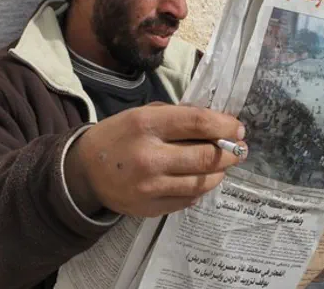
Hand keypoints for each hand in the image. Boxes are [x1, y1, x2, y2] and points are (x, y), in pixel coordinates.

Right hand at [65, 104, 246, 217]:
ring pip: (203, 182)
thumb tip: (218, 123)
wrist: (84, 173)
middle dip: (231, 152)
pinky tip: (199, 178)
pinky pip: (189, 199)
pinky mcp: (151, 208)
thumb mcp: (142, 114)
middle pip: (206, 157)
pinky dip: (200, 188)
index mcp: (146, 125)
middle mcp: (149, 157)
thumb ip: (178, 117)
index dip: (225, 126)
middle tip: (239, 149)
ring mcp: (150, 187)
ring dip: (219, 172)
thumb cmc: (119, 136)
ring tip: (221, 164)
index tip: (238, 128)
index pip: (198, 123)